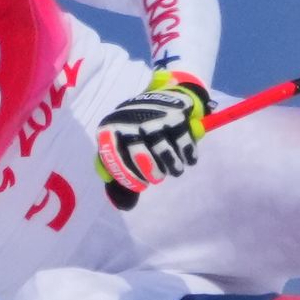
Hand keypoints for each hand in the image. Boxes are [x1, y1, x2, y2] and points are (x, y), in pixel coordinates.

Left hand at [95, 71, 211, 208]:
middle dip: (152, 172)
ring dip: (173, 166)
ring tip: (176, 170)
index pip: (112, 156)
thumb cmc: (136, 127)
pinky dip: (188, 155)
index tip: (140, 186)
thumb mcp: (120, 142)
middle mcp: (130, 120)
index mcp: (110, 127)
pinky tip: (188, 159)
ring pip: (164, 151)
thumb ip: (118, 171)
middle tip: (157, 178)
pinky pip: (183, 143)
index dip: (126, 176)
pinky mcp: (175, 115)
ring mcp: (153, 117)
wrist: (162, 95)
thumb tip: (122, 203)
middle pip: (140, 155)